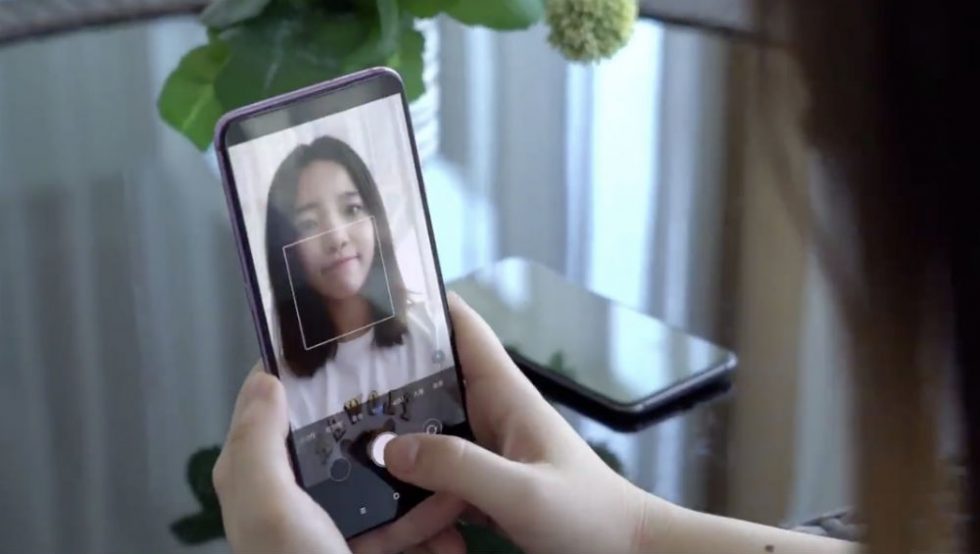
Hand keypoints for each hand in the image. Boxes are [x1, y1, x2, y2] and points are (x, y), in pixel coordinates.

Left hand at [213, 363, 468, 553]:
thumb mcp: (265, 511)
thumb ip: (256, 444)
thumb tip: (267, 379)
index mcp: (271, 482)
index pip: (287, 409)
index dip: (317, 373)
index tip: (359, 340)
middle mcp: (307, 500)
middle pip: (353, 438)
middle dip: (394, 425)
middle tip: (426, 404)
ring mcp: (347, 529)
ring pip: (395, 479)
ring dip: (428, 478)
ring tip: (454, 470)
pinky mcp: (383, 552)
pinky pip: (417, 525)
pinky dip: (440, 523)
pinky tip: (459, 517)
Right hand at [381, 293, 665, 553]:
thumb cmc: (591, 517)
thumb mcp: (524, 492)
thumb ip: (460, 467)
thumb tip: (388, 447)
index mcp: (504, 395)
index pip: (461, 328)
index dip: (419, 306)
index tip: (366, 304)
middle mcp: (487, 416)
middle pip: (419, 394)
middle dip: (383, 418)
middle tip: (344, 440)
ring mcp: (481, 454)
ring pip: (418, 453)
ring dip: (399, 488)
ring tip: (390, 530)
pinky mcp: (477, 490)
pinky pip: (430, 492)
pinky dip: (418, 517)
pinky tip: (427, 543)